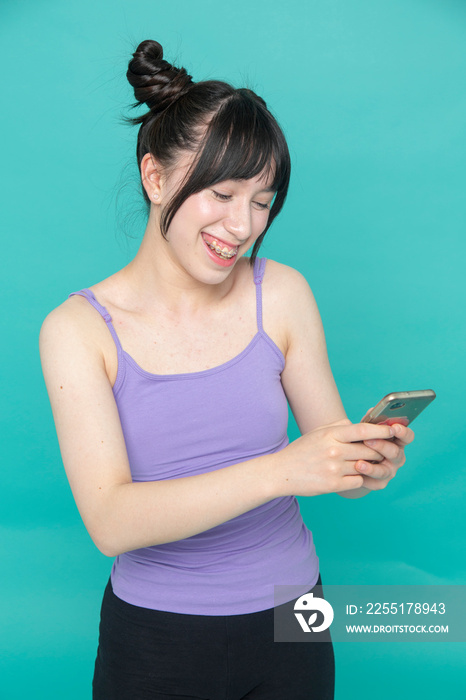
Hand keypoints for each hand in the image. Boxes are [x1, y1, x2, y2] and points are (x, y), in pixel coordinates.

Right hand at [277, 420, 401, 497]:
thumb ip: (338, 427)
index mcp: (330, 435)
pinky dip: (360, 479)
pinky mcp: (333, 484)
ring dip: (371, 466)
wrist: (281, 472)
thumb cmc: (301, 451)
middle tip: (385, 451)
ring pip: (366, 466)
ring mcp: (334, 468)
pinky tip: (355, 476)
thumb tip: (359, 425)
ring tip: (373, 464)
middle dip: (379, 450)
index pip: (362, 430)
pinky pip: (358, 481)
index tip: (392, 430)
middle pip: (369, 449)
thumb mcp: (317, 433)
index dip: (381, 430)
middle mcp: (334, 450)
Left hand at [354, 423, 414, 490]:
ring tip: (359, 463)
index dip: (403, 432)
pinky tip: (355, 474)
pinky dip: (364, 478)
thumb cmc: (361, 440)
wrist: (350, 460)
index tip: (395, 427)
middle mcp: (397, 457)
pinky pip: (374, 482)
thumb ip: (371, 421)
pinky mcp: (380, 483)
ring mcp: (390, 471)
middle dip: (382, 446)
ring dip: (372, 467)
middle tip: (368, 441)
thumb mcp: (366, 429)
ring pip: (384, 470)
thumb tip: (372, 410)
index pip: (407, 437)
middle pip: (395, 453)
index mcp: (397, 441)